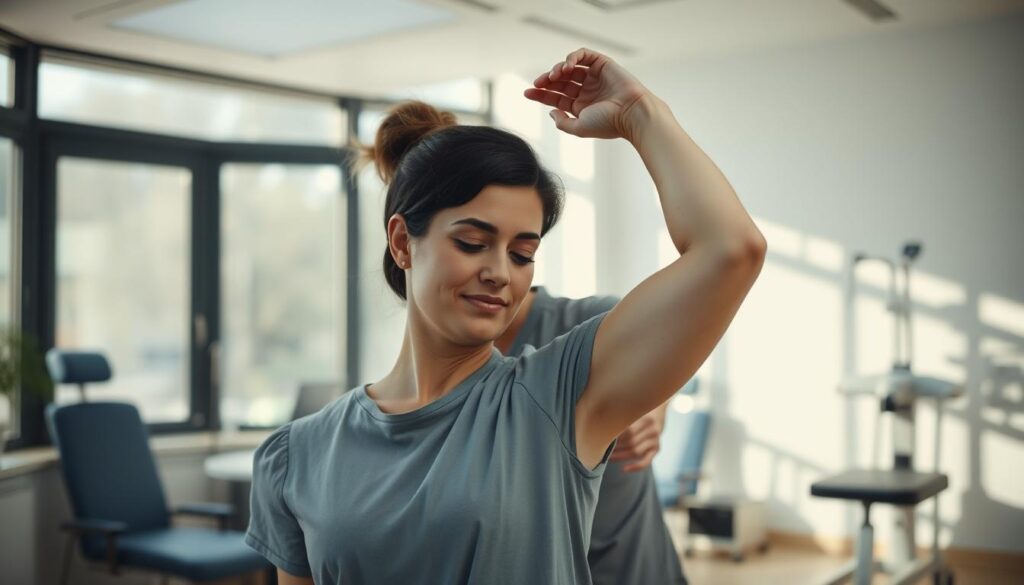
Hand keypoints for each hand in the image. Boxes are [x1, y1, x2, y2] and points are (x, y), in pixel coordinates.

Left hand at [523, 47, 652, 140]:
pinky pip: (583, 55)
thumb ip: (562, 122)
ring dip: (557, 69)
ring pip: (569, 67)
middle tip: (537, 84)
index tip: (527, 92)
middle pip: (559, 82)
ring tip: (553, 77)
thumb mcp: (579, 128)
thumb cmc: (608, 123)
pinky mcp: (602, 64)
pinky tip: (566, 67)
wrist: (631, 113)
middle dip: (545, 81)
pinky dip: (571, 58)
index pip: (556, 97)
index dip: (540, 94)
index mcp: (580, 107)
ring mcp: (594, 77)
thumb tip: (551, 112)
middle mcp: (586, 91)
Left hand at [608, 406, 665, 472]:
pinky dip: (636, 467)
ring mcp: (655, 440)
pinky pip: (646, 461)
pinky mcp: (657, 449)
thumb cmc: (639, 410)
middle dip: (616, 447)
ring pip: (635, 451)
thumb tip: (603, 427)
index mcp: (646, 419)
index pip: (628, 431)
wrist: (657, 409)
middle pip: (631, 442)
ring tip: (608, 457)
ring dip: (620, 456)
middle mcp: (653, 430)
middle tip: (602, 449)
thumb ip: (623, 417)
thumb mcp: (634, 410)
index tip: (603, 439)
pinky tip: (624, 469)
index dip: (615, 437)